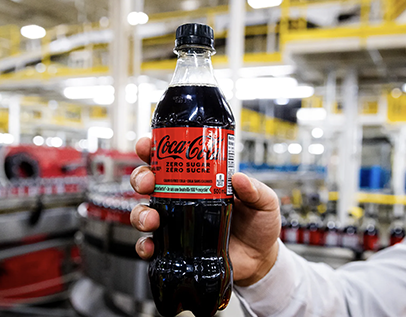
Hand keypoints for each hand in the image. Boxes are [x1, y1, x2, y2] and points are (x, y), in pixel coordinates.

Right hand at [130, 137, 279, 286]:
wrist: (259, 260)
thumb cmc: (258, 226)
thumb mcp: (264, 202)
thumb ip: (255, 189)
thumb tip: (238, 178)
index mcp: (201, 180)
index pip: (172, 159)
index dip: (154, 149)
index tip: (148, 146)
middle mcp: (182, 198)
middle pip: (150, 181)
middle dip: (141, 177)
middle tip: (148, 182)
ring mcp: (177, 222)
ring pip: (144, 211)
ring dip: (140, 213)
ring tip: (152, 219)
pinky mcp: (175, 246)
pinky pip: (151, 245)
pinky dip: (145, 245)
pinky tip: (151, 246)